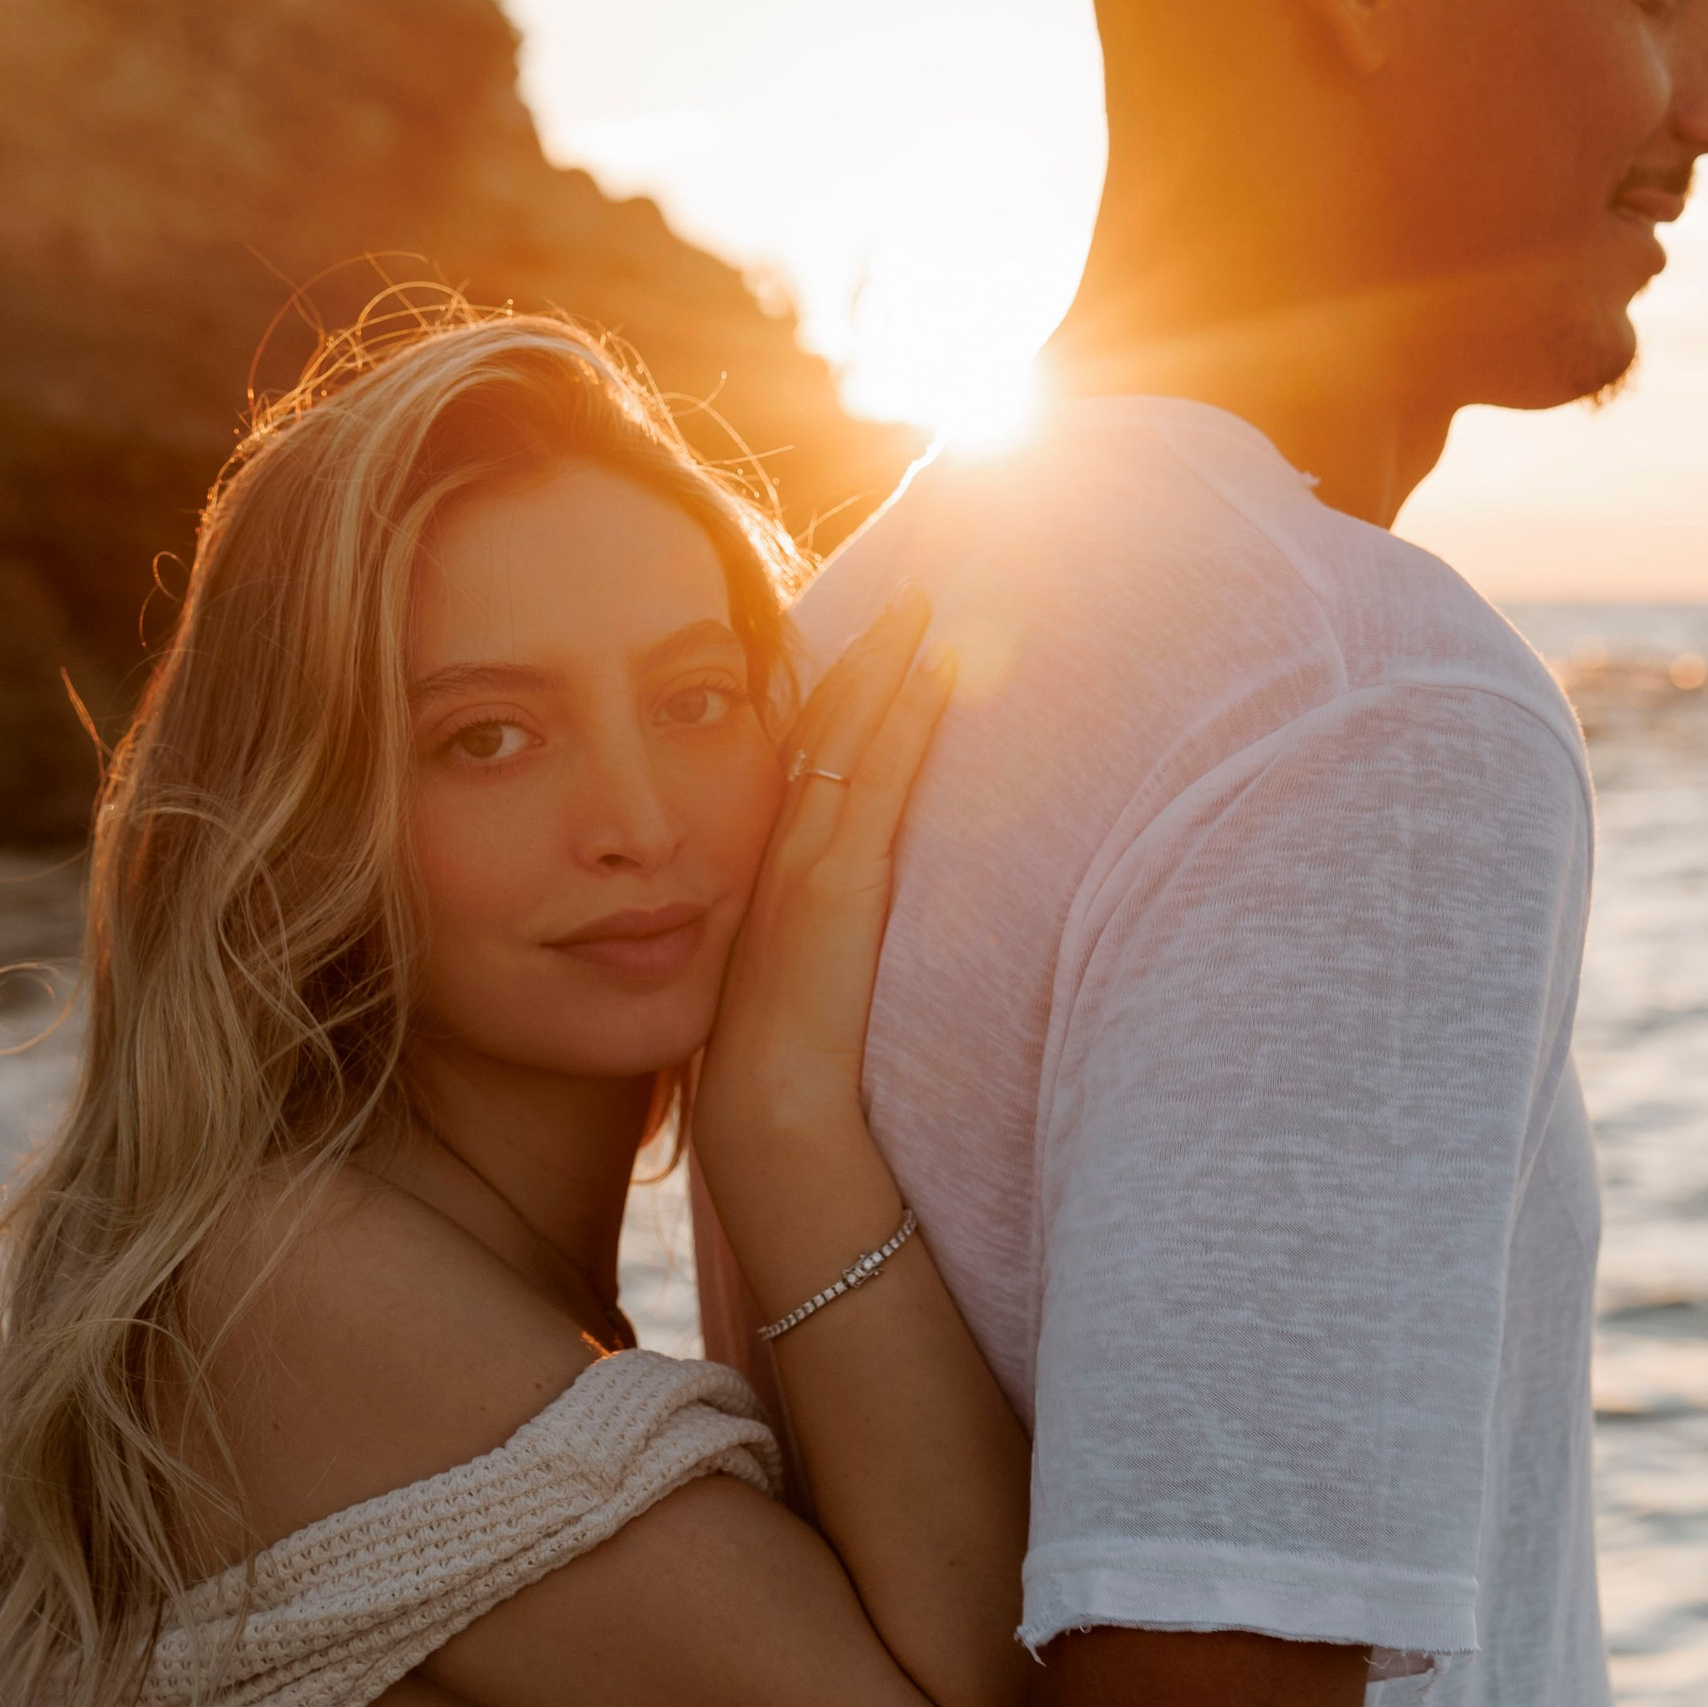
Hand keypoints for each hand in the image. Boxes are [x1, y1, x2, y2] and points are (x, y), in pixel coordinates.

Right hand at [693, 591, 951, 1230]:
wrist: (772, 1118)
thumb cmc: (785, 1071)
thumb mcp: (798, 985)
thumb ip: (818, 942)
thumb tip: (846, 930)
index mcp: (770, 870)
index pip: (803, 760)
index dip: (834, 696)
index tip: (869, 644)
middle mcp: (781, 850)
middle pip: (821, 726)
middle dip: (864, 654)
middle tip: (909, 588)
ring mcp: (808, 860)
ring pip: (845, 734)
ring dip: (887, 663)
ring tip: (925, 600)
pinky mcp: (839, 880)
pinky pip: (875, 775)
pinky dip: (905, 715)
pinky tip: (936, 667)